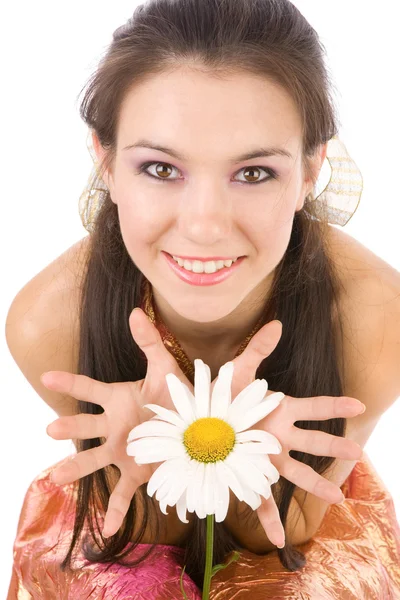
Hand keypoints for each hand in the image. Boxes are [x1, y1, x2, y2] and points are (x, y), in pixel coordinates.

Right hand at [42, 307, 196, 536]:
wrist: (196, 423)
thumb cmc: (176, 395)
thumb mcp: (165, 368)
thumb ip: (149, 342)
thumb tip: (135, 311)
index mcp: (119, 399)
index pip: (89, 389)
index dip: (69, 383)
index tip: (46, 376)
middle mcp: (115, 426)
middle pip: (87, 427)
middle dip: (70, 428)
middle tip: (53, 430)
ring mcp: (123, 451)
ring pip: (95, 460)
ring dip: (76, 469)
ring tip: (55, 478)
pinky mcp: (138, 472)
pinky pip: (125, 493)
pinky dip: (117, 510)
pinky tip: (109, 528)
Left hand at [228, 319, 364, 547]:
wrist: (191, 417)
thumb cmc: (217, 394)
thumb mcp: (237, 371)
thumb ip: (257, 350)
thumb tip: (277, 323)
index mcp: (277, 410)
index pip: (313, 406)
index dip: (336, 404)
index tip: (360, 402)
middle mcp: (276, 435)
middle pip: (312, 441)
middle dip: (334, 446)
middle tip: (358, 451)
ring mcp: (263, 457)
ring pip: (295, 473)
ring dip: (315, 485)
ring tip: (337, 499)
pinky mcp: (246, 474)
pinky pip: (260, 499)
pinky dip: (269, 520)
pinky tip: (278, 542)